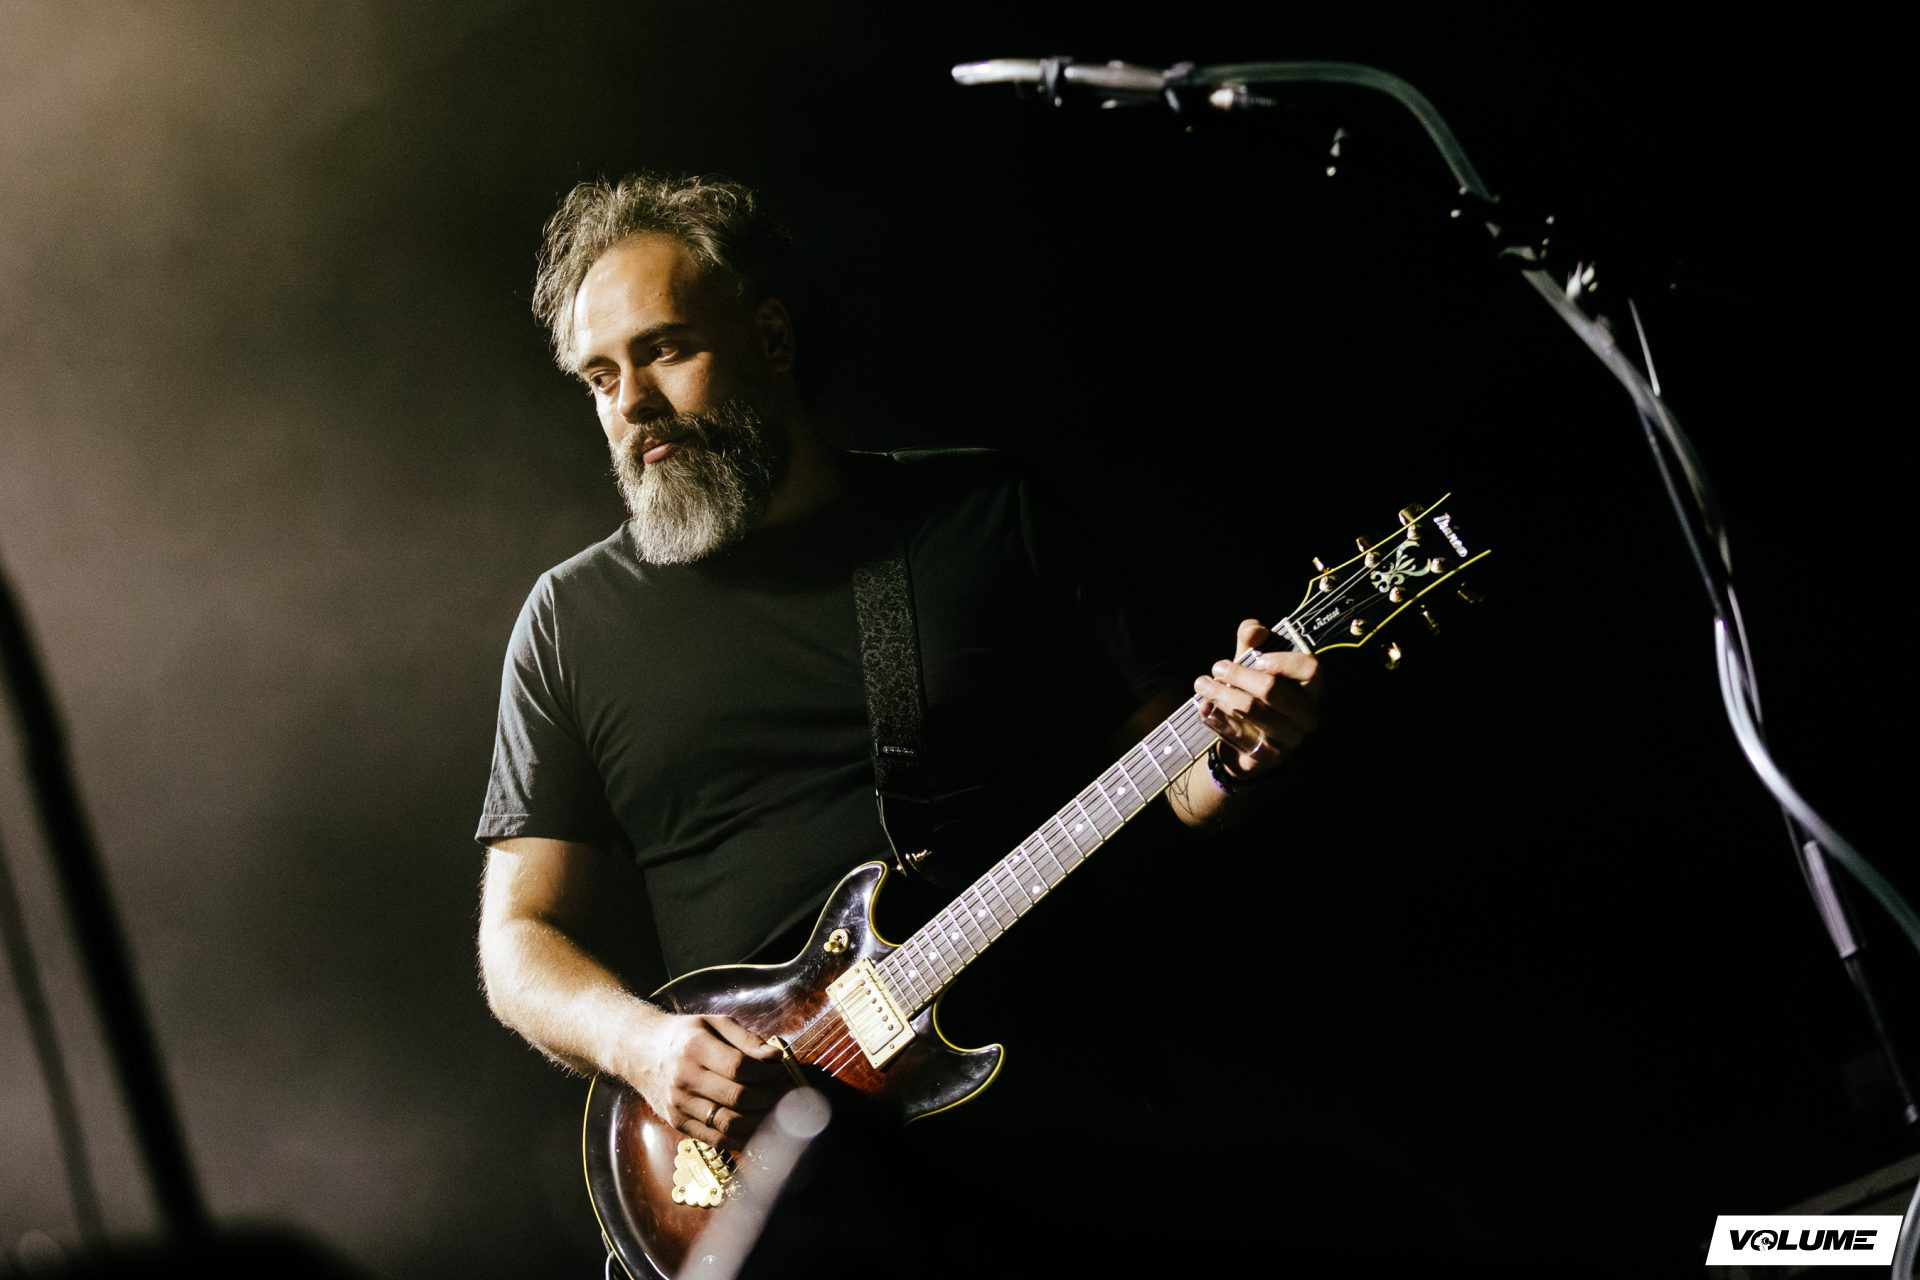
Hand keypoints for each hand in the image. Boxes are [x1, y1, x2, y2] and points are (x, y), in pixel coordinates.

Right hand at [626, 1013, 786, 1148]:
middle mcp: (684, 1078)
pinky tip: (758, 1131)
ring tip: (778, 1116)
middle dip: (769, 1100)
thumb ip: (747, 1039)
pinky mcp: (677, 1123)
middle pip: (736, 1097)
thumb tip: (776, 1056)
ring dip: (759, 1122)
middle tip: (788, 1098)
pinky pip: (714, 1139)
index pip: (739, 1067)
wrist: (640, 1052)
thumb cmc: (685, 1035)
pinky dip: (741, 1139)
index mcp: (695, 1047)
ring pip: (727, 1123)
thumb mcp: (714, 1023)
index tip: (782, 1074)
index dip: (766, 1074)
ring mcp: (679, 1104)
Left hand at [1193, 619, 1320, 780]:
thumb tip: (1255, 629)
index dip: (1283, 661)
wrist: (1241, 742)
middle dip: (1238, 675)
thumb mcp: (1250, 663)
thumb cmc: (1250, 693)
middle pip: (1272, 689)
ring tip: (1202, 685)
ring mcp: (1291, 739)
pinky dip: (1218, 719)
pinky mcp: (1270, 757)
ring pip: (1252, 710)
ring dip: (1221, 694)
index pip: (1311, 669)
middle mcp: (1307, 715)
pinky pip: (1240, 735)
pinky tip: (1204, 708)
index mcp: (1310, 689)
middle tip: (1216, 668)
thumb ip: (1251, 639)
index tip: (1257, 659)